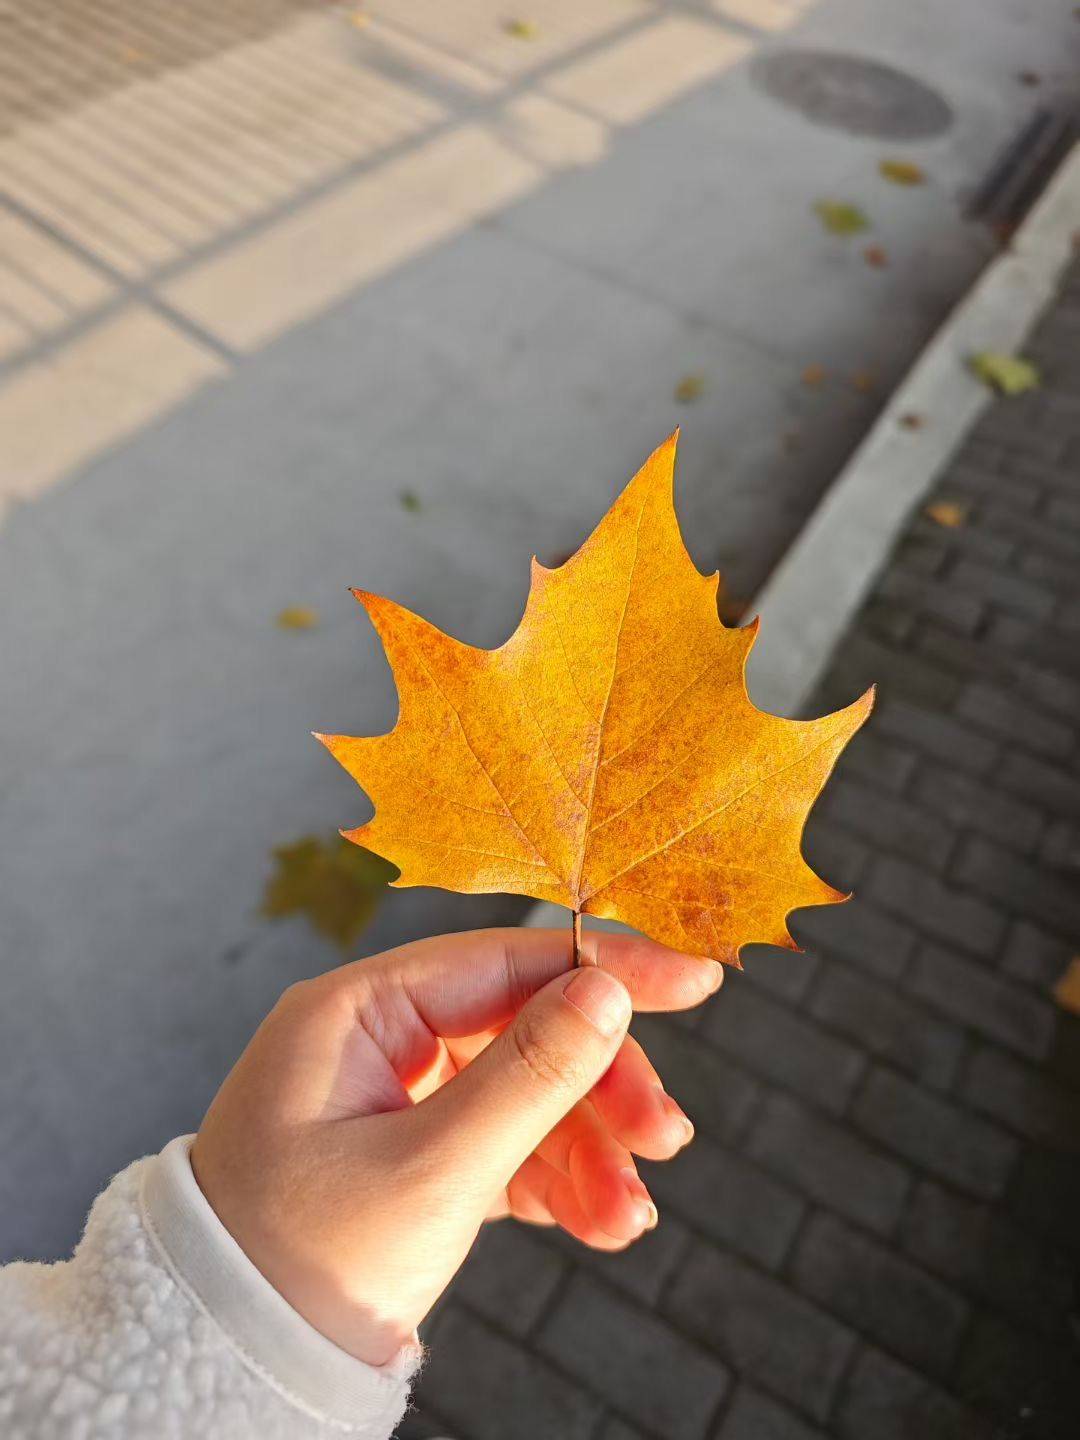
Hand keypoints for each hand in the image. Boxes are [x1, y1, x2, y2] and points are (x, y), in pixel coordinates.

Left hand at [191, 927, 720, 1366]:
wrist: (228, 1366)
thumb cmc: (303, 1261)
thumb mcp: (431, 1170)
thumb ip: (528, 1076)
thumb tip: (608, 990)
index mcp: (357, 1012)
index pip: (502, 960)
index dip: (604, 969)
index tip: (698, 981)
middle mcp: (378, 1040)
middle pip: (524, 1029)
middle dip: (598, 1086)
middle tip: (666, 1138)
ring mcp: (397, 1097)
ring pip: (523, 1093)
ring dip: (588, 1149)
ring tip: (630, 1216)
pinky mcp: (413, 1152)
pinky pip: (503, 1143)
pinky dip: (554, 1178)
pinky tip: (598, 1220)